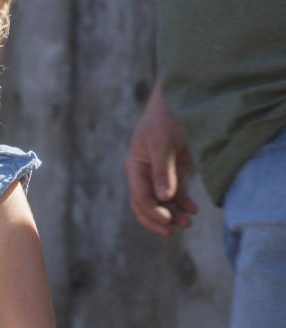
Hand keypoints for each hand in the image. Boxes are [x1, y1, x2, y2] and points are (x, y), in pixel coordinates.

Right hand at [124, 81, 198, 235]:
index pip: (140, 196)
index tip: (168, 220)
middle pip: (145, 204)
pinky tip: (194, 209)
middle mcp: (144, 173)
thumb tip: (164, 198)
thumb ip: (163, 171)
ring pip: (162, 201)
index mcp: (135, 167)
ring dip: (174, 213)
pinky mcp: (174, 170)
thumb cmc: (166, 118)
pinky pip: (176, 192)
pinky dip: (183, 202)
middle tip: (173, 229)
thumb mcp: (163, 143)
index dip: (152, 210)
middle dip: (159, 218)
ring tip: (188, 223)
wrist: (181, 98)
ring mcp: (159, 173)